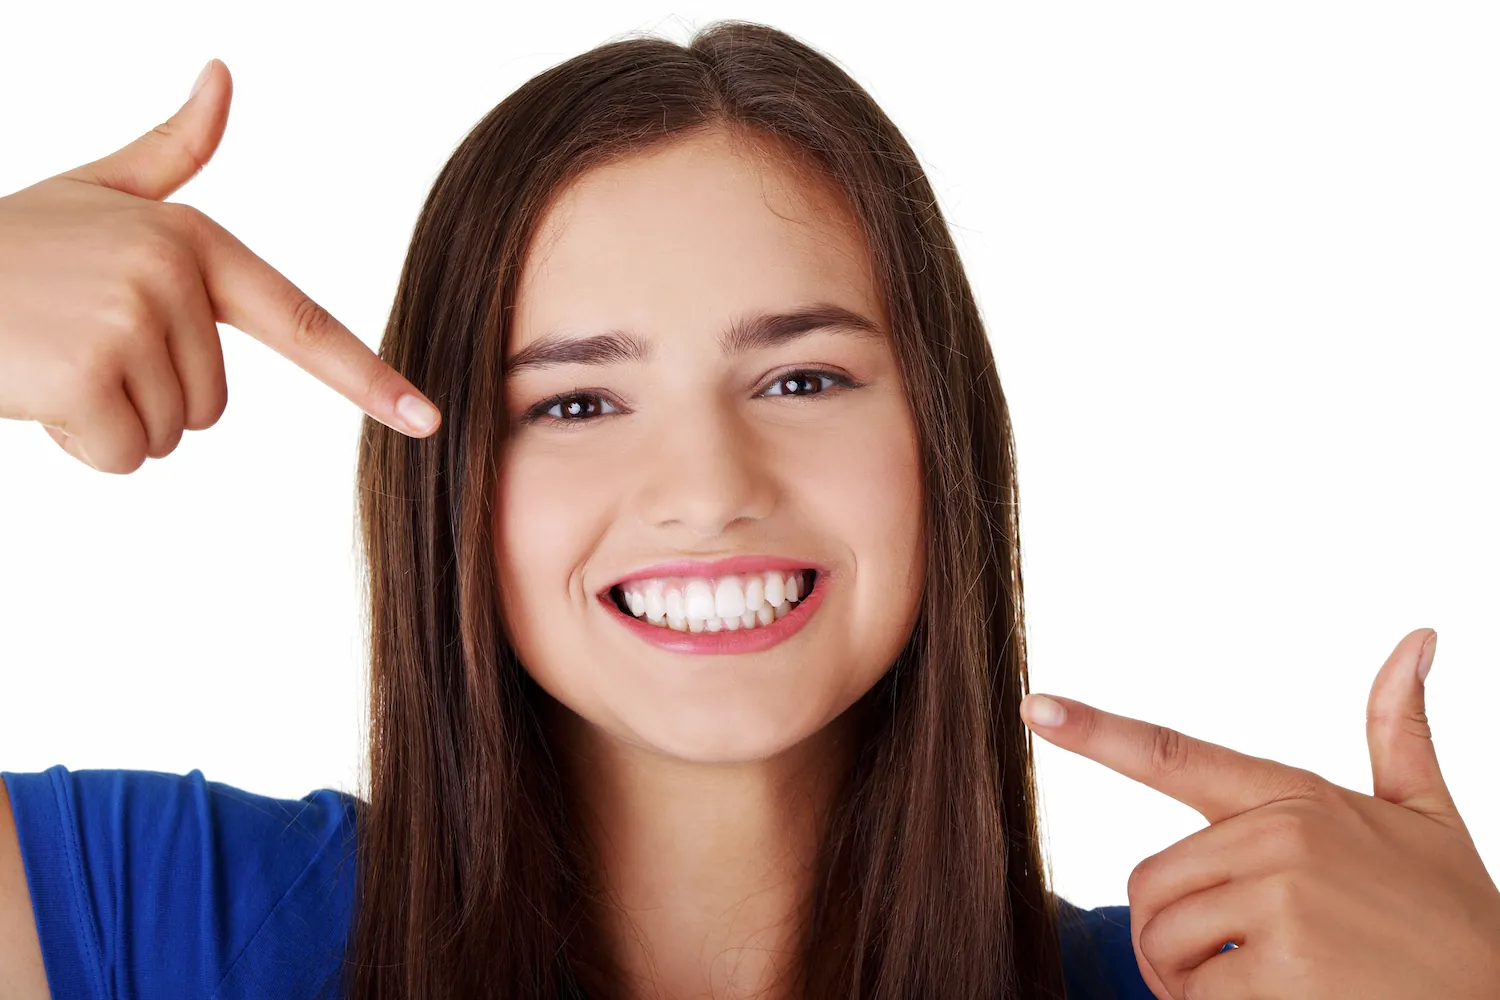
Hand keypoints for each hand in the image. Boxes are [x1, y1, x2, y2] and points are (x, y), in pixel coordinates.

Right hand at [0, 59, 440, 474]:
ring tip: (51, 357)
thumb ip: (172, 152)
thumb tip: (222, 75)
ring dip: (106, 418)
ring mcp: (133, 321)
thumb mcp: (95, 191)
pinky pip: (121, 454)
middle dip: (143, 395)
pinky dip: (76, 443)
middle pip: (212, 405)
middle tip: (75, 343)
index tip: (427, 417)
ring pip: (167, 434)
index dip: (369, 377)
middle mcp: (175, 276)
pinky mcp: (89, 373)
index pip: (301, 321)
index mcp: (194, 242)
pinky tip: (34, 388)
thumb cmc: (7, 246)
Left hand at [1021, 628, 1499, 998]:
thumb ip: (1400, 730)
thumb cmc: (1457, 916)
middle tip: (1233, 963)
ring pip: (1163, 941)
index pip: (1176, 755)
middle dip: (1172, 936)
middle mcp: (1280, 838)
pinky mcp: (1281, 971)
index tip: (1035, 709)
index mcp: (1295, 798)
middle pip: (1150, 884)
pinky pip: (1196, 996)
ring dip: (1189, 981)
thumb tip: (1418, 639)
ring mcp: (1280, 902)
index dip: (1097, 731)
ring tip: (1262, 986)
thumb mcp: (1426, 816)